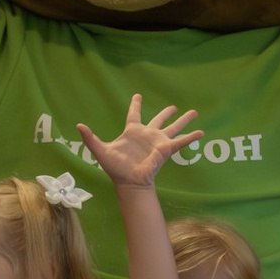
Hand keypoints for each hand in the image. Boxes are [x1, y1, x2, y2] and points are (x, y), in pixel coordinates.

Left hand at [77, 95, 202, 189]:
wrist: (129, 182)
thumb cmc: (115, 168)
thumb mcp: (101, 150)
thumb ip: (90, 138)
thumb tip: (78, 126)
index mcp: (132, 132)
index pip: (134, 114)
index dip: (135, 105)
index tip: (138, 96)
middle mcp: (147, 135)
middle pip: (159, 120)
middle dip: (167, 113)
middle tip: (174, 107)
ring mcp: (157, 141)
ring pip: (173, 127)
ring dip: (183, 120)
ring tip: (193, 112)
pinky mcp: (165, 149)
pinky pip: (180, 141)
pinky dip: (191, 137)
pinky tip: (201, 132)